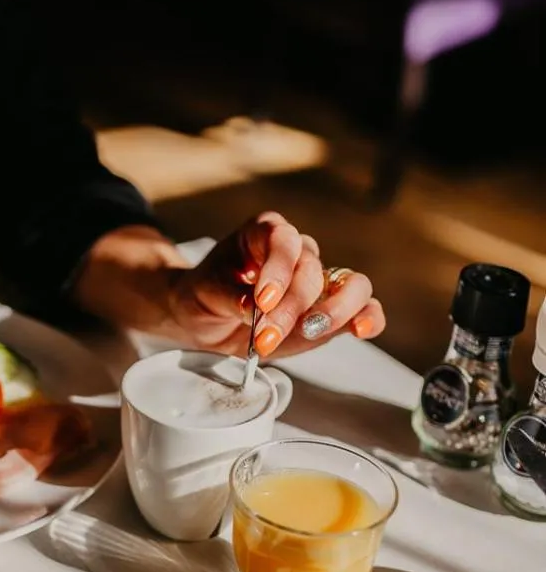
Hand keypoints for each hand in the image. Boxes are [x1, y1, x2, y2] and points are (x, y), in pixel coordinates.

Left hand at [167, 212, 384, 357]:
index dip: (278, 270)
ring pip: (350, 285)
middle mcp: (298, 251)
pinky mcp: (330, 310)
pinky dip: (368, 318)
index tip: (262, 302)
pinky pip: (362, 309)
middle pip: (312, 271)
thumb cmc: (203, 296)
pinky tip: (363, 328)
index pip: (284, 241)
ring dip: (333, 312)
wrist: (205, 318)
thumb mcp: (204, 293)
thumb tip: (256, 308)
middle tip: (264, 338)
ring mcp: (319, 280)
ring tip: (310, 332)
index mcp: (266, 233)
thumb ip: (231, 297)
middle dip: (291, 308)